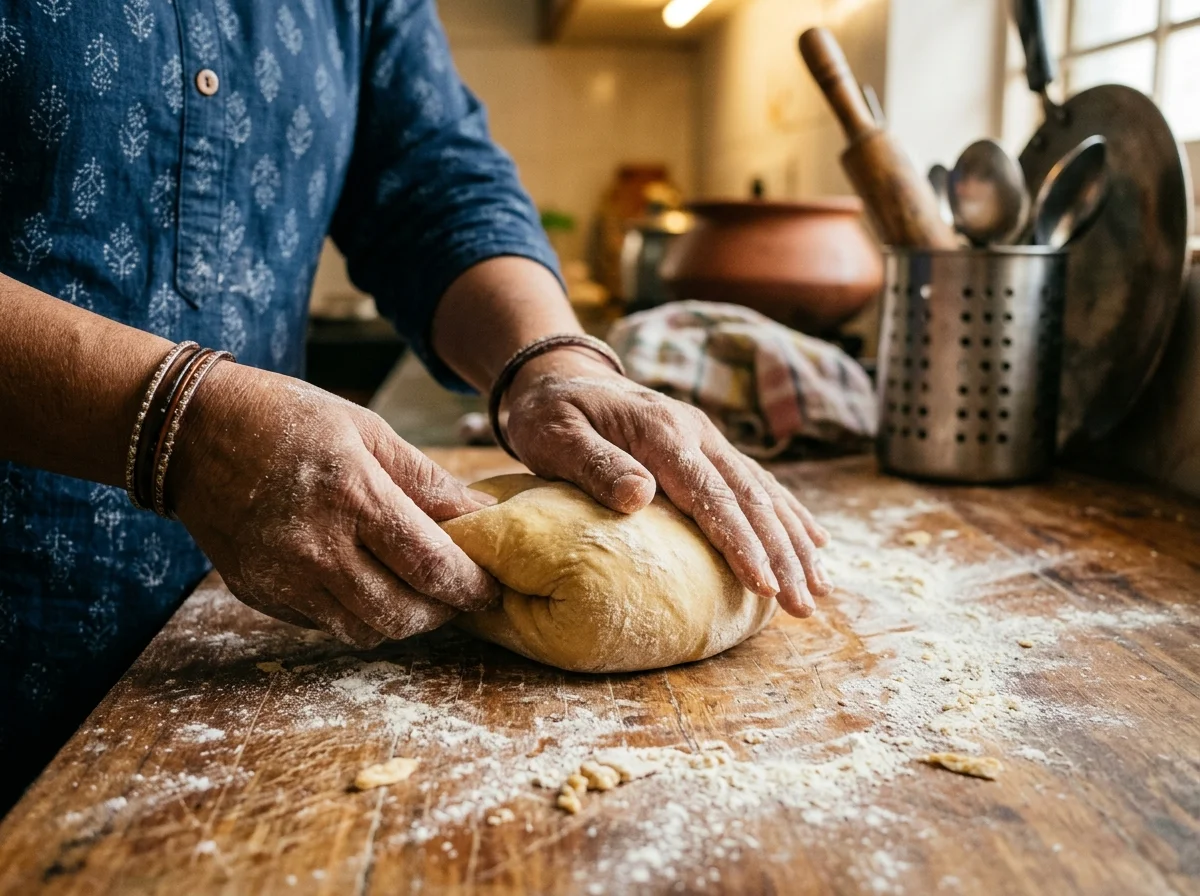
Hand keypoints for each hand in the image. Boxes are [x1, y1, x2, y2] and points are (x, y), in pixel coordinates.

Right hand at [168, 364, 498, 646]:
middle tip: (458, 593)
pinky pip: (324, 624)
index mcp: (352, 496)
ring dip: (402, 621)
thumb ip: (425, 479)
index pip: (430, 565)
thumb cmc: (288, 420)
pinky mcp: (259, 594)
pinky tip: (366, 584)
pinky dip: (356, 615)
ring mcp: (283, 577)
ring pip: (364, 631)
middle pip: (401, 614)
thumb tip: (480, 512)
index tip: (489, 586)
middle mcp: (317, 547)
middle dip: (442, 611)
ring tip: (418, 594)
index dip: (469, 586)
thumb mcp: (366, 429)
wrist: (189, 432)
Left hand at [503, 349, 832, 617]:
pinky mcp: (709, 447)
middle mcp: (697, 433)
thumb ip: (595, 465)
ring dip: (793, 541)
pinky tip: (814, 541)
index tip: (764, 586)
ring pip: (763, 493)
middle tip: (804, 607)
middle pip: (750, 499)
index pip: (711, 496)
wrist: (560, 374)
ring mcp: (708, 438)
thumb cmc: (550, 414)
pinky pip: (758, 482)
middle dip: (782, 555)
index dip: (740, 543)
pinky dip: (788, 513)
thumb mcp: (555, 435)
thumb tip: (639, 498)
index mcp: (662, 433)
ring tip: (818, 588)